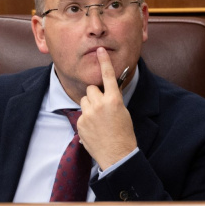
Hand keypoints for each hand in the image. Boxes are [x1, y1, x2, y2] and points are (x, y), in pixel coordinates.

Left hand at [78, 47, 136, 169]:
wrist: (117, 155)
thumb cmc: (124, 134)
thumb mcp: (123, 112)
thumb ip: (112, 100)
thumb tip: (105, 92)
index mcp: (114, 100)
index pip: (108, 76)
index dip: (104, 62)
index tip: (100, 50)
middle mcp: (100, 105)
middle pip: (91, 89)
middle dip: (95, 95)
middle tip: (102, 107)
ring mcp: (88, 114)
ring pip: (84, 100)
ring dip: (89, 106)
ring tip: (98, 119)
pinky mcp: (80, 123)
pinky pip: (81, 114)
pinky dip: (86, 119)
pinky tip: (94, 129)